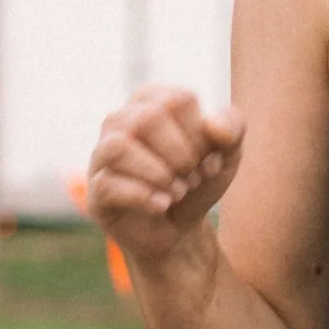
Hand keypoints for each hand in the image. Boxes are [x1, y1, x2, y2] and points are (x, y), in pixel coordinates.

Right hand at [87, 86, 244, 261]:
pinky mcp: (95, 189)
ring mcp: (101, 154)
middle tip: (192, 178)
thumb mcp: (227, 154)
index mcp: (152, 100)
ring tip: (177, 192)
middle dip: (180, 155)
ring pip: (118, 146)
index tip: (207, 160)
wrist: (181, 228)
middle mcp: (120, 120)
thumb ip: (232, 129)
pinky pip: (108, 184)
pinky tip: (163, 205)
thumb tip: (213, 125)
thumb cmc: (199, 180)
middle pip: (147, 118)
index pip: (176, 101)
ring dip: (158, 174)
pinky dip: (144, 197)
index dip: (200, 135)